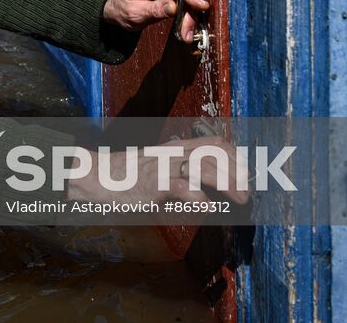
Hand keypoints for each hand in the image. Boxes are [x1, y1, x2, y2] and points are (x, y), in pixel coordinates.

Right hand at [66, 137, 250, 209]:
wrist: (99, 176)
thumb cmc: (128, 176)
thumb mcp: (159, 169)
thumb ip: (181, 175)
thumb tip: (203, 189)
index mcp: (176, 148)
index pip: (214, 142)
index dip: (235, 156)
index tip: (245, 174)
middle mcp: (173, 152)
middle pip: (214, 153)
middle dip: (236, 171)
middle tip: (247, 192)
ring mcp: (164, 166)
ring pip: (202, 166)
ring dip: (226, 182)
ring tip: (238, 197)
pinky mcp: (154, 183)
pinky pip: (181, 187)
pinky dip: (197, 197)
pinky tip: (205, 204)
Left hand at [102, 0, 209, 42]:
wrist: (115, 7)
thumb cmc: (122, 10)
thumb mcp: (135, 13)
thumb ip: (155, 9)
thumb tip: (174, 7)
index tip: (202, 6)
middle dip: (189, 14)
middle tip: (187, 33)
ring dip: (189, 17)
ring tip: (186, 34)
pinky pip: (183, 1)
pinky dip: (186, 14)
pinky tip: (185, 27)